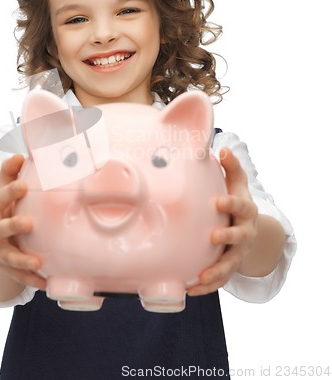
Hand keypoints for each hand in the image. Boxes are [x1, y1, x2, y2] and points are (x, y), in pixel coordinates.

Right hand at [0, 154, 45, 290]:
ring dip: (21, 260)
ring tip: (38, 261)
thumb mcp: (4, 189)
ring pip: (7, 258)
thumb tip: (21, 155)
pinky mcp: (6, 268)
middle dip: (11, 226)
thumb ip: (10, 173)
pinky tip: (46, 283)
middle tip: (29, 223)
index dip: (8, 192)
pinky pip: (18, 277)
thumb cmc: (5, 206)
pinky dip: (31, 280)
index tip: (24, 185)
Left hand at [187, 147, 257, 296]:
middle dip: (227, 237)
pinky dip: (207, 287)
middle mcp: (244, 233)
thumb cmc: (236, 200)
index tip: (219, 202)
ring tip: (201, 277)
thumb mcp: (237, 183)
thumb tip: (221, 148)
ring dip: (216, 271)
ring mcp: (238, 252)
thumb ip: (231, 167)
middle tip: (212, 236)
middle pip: (238, 237)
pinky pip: (220, 279)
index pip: (240, 206)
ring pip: (230, 264)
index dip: (231, 204)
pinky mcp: (230, 266)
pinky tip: (190, 289)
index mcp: (245, 211)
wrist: (249, 228)